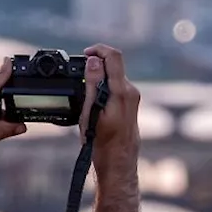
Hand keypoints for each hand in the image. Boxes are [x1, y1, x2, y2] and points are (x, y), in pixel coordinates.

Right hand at [80, 44, 140, 174]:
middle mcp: (130, 92)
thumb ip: (93, 84)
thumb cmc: (102, 142)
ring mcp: (132, 98)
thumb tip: (94, 60)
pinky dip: (103, 88)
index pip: (114, 56)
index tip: (85, 54)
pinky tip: (94, 103)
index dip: (98, 49)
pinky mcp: (130, 104)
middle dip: (96, 65)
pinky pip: (115, 87)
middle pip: (113, 65)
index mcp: (122, 91)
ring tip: (85, 95)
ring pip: (113, 77)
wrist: (118, 162)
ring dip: (98, 78)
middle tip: (80, 77)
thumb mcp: (90, 112)